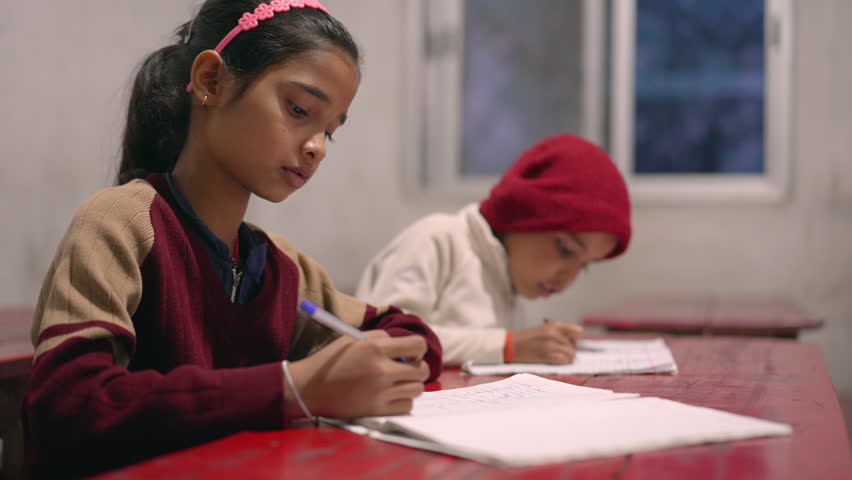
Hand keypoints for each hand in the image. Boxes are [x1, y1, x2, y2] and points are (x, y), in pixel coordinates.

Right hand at [287, 330, 429, 417]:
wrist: (309, 389)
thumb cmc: (331, 361)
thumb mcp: (353, 339)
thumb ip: (381, 338)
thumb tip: (403, 347)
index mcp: (375, 348)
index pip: (418, 345)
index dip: (417, 349)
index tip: (409, 353)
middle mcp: (381, 370)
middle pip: (422, 370)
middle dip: (417, 367)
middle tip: (405, 368)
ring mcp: (380, 392)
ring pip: (417, 389)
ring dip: (410, 385)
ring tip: (396, 383)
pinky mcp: (377, 410)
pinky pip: (406, 406)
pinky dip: (402, 401)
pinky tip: (389, 396)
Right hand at [512, 321, 582, 363]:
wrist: (512, 344)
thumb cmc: (528, 337)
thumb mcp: (544, 328)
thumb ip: (560, 331)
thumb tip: (576, 338)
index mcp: (554, 325)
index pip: (578, 331)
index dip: (576, 338)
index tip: (571, 340)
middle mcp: (554, 334)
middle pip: (574, 344)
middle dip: (570, 348)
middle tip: (561, 350)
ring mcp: (550, 345)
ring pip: (571, 353)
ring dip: (567, 356)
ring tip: (559, 355)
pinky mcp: (546, 356)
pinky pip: (564, 360)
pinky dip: (562, 361)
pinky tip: (557, 359)